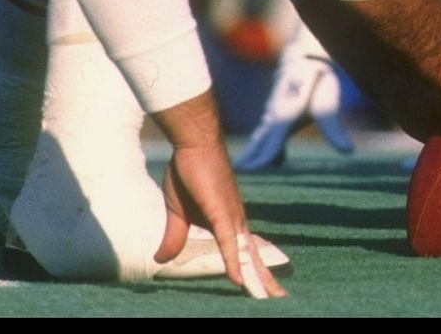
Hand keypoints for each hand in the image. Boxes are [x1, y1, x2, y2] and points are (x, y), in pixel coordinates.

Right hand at [157, 142, 285, 298]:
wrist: (193, 143)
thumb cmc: (189, 171)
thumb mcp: (177, 212)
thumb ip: (175, 236)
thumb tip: (161, 259)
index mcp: (227, 220)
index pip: (244, 251)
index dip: (253, 269)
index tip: (265, 287)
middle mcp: (235, 220)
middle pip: (253, 256)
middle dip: (264, 278)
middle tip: (279, 297)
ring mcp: (231, 217)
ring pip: (247, 254)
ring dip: (257, 277)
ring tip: (270, 296)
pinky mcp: (222, 212)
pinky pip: (229, 243)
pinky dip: (235, 262)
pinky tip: (238, 279)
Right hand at [235, 48, 356, 172]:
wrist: (309, 55)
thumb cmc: (318, 80)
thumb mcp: (327, 104)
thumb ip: (334, 130)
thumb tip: (349, 151)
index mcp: (283, 118)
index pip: (269, 145)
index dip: (259, 159)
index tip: (247, 171)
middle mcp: (274, 116)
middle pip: (259, 141)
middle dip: (250, 155)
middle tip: (238, 169)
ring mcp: (274, 110)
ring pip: (262, 134)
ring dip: (255, 148)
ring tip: (246, 163)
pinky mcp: (279, 107)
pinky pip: (269, 128)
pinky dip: (265, 140)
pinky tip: (277, 153)